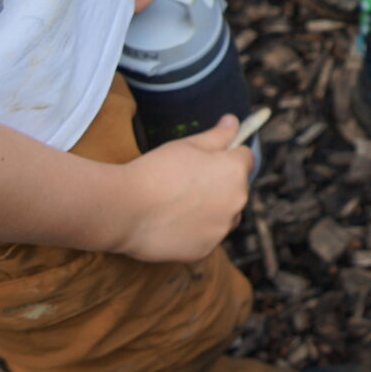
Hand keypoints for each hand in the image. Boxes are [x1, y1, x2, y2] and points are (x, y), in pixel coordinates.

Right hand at [111, 115, 251, 262]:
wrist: (125, 208)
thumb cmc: (156, 171)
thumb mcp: (188, 145)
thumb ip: (218, 135)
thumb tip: (233, 121)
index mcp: (235, 171)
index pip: (245, 158)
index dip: (227, 156)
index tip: (208, 160)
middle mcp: (237, 201)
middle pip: (237, 189)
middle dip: (220, 185)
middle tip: (187, 183)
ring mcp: (222, 228)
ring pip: (225, 216)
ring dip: (213, 211)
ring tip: (179, 205)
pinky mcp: (205, 250)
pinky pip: (207, 238)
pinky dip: (195, 232)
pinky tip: (172, 224)